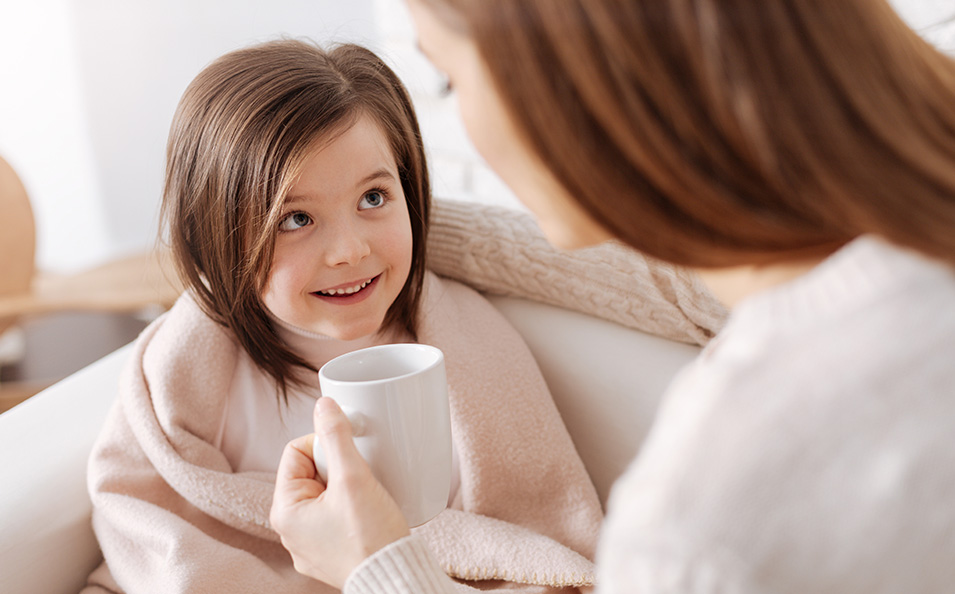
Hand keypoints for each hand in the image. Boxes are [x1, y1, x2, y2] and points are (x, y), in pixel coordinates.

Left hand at [270, 397, 410, 588]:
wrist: (394, 578)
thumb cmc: (370, 537)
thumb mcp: (353, 478)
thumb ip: (336, 437)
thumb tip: (324, 405)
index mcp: (285, 511)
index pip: (296, 452)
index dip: (324, 444)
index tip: (350, 452)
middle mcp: (290, 532)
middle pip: (311, 473)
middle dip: (339, 467)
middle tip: (362, 475)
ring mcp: (310, 545)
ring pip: (325, 494)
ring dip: (347, 486)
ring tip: (369, 494)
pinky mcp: (330, 554)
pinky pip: (335, 517)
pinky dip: (352, 509)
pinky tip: (370, 512)